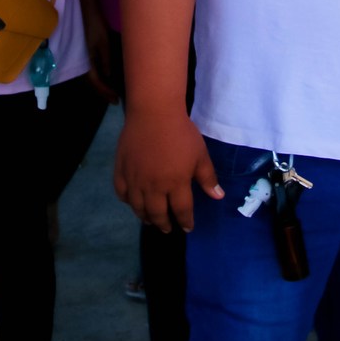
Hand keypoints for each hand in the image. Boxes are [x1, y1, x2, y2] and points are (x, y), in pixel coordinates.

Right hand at [83, 10, 117, 103]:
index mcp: (90, 60)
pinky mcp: (93, 54)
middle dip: (104, 93)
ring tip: (114, 94)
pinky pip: (97, 71)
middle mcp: (88, 62)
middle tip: (116, 100)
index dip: (105, 91)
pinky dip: (103, 79)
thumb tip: (108, 76)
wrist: (91, 14)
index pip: (96, 81)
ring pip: (95, 78)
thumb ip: (106, 59)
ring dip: (103, 87)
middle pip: (94, 83)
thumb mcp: (104, 43)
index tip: (115, 99)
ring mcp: (90, 58)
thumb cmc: (97, 27)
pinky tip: (111, 79)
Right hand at [113, 108, 220, 233]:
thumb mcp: (200, 154)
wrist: (154, 112)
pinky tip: (133, 202)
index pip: (181, 210)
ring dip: (145, 217)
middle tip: (167, 228)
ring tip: (150, 220)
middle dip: (164, 224)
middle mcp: (154, 186)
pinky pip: (122, 193)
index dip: (185, 221)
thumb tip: (218, 197)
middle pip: (157, 214)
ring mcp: (135, 179)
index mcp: (176, 184)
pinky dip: (128, 201)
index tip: (187, 227)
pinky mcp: (121, 170)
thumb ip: (208, 178)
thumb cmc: (181, 132)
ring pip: (138, 207)